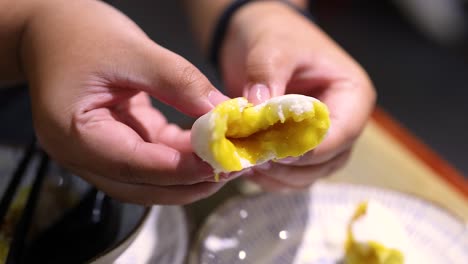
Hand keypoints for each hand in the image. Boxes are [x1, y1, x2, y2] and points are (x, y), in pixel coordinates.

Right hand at [21, 0, 227, 203]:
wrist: (53, 28)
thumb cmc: (81, 32)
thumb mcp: (131, 50)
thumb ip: (178, 82)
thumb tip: (221, 112)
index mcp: (73, 133)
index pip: (132, 165)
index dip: (181, 169)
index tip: (222, 161)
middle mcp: (82, 154)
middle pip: (142, 186)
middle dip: (190, 182)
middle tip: (233, 169)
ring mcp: (99, 152)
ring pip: (150, 180)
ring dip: (190, 174)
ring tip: (228, 160)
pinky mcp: (117, 142)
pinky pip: (153, 159)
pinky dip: (182, 156)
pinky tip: (209, 147)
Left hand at [219, 2, 375, 190]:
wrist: (261, 39)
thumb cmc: (277, 36)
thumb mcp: (272, 48)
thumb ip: (267, 76)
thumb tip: (257, 112)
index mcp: (352, 95)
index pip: (341, 133)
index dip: (309, 148)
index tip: (275, 152)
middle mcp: (343, 122)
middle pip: (326, 161)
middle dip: (289, 166)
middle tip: (253, 158)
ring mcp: (323, 139)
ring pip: (309, 175)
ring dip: (278, 176)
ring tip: (247, 163)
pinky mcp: (300, 149)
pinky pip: (291, 176)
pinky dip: (271, 177)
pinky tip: (249, 166)